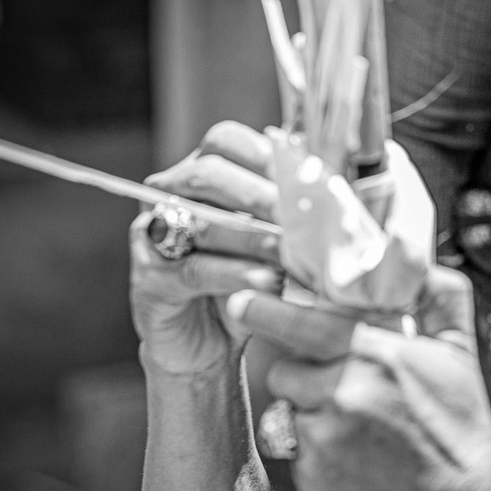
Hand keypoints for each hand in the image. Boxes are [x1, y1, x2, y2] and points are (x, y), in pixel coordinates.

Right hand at [130, 122, 283, 375]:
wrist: (210, 348)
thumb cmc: (252, 285)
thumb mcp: (278, 243)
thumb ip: (296, 213)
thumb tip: (339, 190)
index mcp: (204, 176)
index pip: (225, 142)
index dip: (263, 152)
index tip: (305, 173)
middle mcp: (172, 199)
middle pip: (208, 175)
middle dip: (259, 193)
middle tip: (298, 215)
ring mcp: (155, 238)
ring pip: (203, 222)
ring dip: (253, 236)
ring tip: (290, 252)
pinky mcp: (152, 281)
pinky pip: (196, 269)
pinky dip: (236, 273)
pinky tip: (269, 282)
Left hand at [228, 268, 490, 490]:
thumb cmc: (467, 428)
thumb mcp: (463, 352)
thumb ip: (440, 296)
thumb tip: (419, 262)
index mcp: (374, 355)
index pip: (297, 322)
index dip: (263, 309)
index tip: (240, 301)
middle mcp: (342, 394)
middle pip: (286, 371)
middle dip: (308, 377)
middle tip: (350, 391)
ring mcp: (326, 442)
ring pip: (293, 415)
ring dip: (316, 419)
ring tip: (365, 434)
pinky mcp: (317, 485)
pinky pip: (302, 459)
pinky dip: (324, 460)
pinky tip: (362, 466)